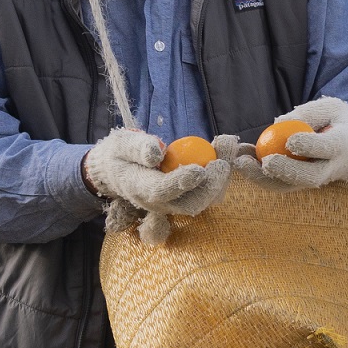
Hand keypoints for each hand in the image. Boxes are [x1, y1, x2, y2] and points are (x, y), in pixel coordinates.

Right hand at [84, 126, 230, 244]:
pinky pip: (207, 189)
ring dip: (221, 178)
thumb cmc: (120, 153)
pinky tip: (227, 148)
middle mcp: (159, 202)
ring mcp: (174, 202)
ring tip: (229, 147)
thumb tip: (156, 153)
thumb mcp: (122, 143)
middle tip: (222, 163)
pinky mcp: (186, 196)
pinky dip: (220, 172)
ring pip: (203, 199)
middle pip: (190, 204)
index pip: (161, 191)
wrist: (118, 169)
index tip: (199, 169)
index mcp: (139, 188)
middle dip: (210, 187)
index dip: (181, 182)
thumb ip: (138, 147)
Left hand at [253, 96, 347, 188]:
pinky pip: (282, 185)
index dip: (309, 146)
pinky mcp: (303, 184)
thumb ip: (307, 113)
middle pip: (309, 176)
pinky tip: (245, 164)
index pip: (327, 148)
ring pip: (291, 186)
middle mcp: (332, 168)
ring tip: (242, 163)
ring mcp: (318, 180)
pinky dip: (261, 177)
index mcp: (343, 144)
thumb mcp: (331, 108)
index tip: (290, 141)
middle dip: (286, 171)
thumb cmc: (341, 123)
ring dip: (265, 178)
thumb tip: (277, 123)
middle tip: (266, 161)